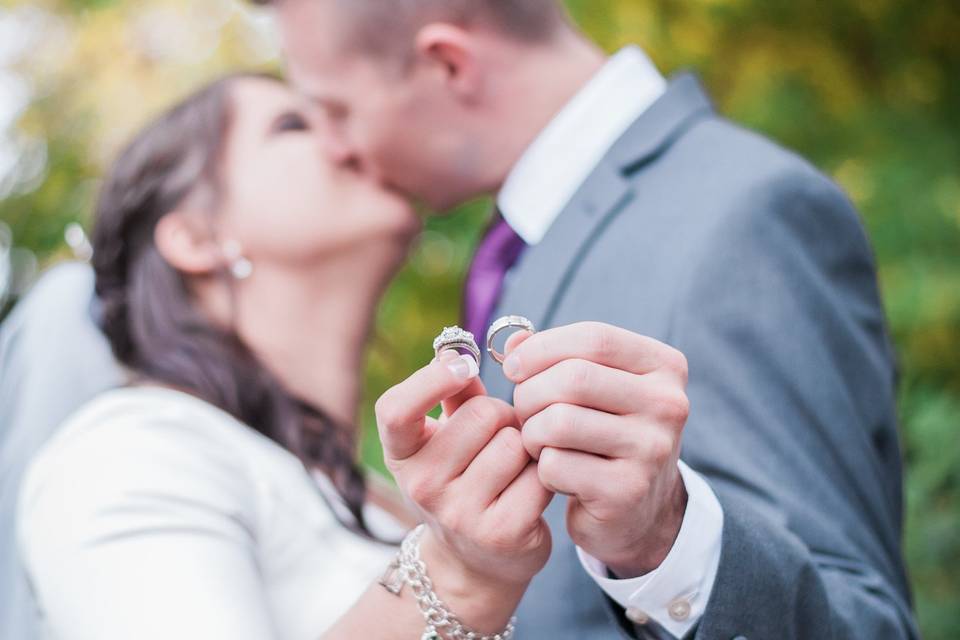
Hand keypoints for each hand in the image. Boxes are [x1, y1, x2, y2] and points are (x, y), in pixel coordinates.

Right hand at [375, 350, 553, 591]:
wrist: (474, 563)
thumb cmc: (461, 480)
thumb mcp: (445, 439)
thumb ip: (456, 392)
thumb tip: (462, 346)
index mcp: (401, 454)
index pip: (396, 409)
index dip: (432, 378)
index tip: (463, 366)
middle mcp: (421, 485)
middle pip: (483, 413)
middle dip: (503, 416)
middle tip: (499, 438)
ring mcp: (459, 513)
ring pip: (515, 442)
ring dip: (526, 446)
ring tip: (514, 466)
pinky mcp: (501, 533)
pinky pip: (540, 474)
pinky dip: (544, 475)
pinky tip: (530, 490)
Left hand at [503, 322, 688, 577]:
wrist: (639, 509)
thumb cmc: (606, 435)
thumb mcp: (592, 388)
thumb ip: (555, 357)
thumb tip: (514, 342)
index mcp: (664, 367)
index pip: (595, 338)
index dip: (542, 347)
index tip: (513, 366)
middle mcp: (668, 405)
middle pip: (573, 378)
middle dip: (530, 393)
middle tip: (522, 411)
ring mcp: (651, 450)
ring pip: (559, 422)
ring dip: (531, 432)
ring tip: (536, 442)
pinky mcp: (627, 492)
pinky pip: (555, 465)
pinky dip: (541, 468)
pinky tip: (554, 473)